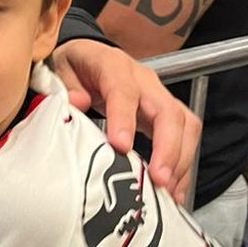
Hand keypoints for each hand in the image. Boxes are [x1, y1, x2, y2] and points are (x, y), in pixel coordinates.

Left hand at [50, 40, 199, 202]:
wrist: (89, 56)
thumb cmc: (77, 66)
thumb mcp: (63, 70)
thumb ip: (68, 87)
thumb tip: (77, 103)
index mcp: (113, 66)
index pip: (124, 91)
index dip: (124, 119)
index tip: (121, 147)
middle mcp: (143, 80)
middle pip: (167, 111)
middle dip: (168, 147)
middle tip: (158, 178)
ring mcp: (158, 96)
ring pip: (184, 125)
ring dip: (179, 160)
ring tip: (168, 190)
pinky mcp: (165, 112)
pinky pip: (184, 136)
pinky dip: (181, 164)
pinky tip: (173, 189)